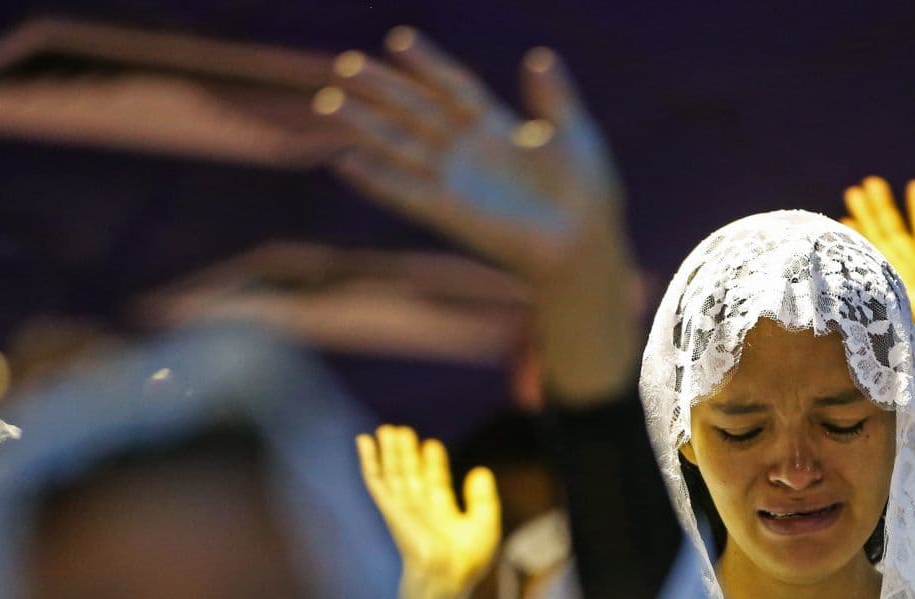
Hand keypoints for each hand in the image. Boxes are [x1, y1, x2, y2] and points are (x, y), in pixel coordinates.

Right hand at [319, 30, 635, 404]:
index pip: (453, 87)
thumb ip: (553, 96)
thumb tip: (538, 57)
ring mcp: (455, 181)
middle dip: (381, 89)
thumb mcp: (574, 132)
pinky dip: (374, 178)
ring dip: (364, 125)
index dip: (427, 65)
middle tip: (345, 65)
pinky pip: (403, 191)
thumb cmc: (586, 192)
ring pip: (400, 144)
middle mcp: (468, 152)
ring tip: (328, 102)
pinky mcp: (448, 211)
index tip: (398, 41)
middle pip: (415, 111)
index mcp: (496, 128)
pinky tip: (344, 161)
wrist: (582, 242)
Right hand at [357, 425, 501, 598]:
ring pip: (394, 472)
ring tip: (387, 429)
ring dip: (389, 452)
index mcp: (442, 514)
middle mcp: (420, 509)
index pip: (434, 482)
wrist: (445, 575)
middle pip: (411, 474)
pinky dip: (369, 460)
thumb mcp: (484, 522)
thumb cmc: (466, 560)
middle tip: (403, 430)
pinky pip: (376, 480)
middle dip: (407, 453)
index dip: (433, 464)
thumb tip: (480, 470)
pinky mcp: (390, 507)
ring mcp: (403, 507)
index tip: (432, 445)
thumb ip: (482, 497)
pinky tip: (364, 441)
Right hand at [842, 176, 914, 355]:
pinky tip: (845, 221)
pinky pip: (870, 251)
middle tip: (868, 183)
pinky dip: (857, 236)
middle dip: (882, 209)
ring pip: (881, 238)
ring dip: (867, 214)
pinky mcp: (890, 280)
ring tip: (855, 190)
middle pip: (896, 234)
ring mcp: (903, 276)